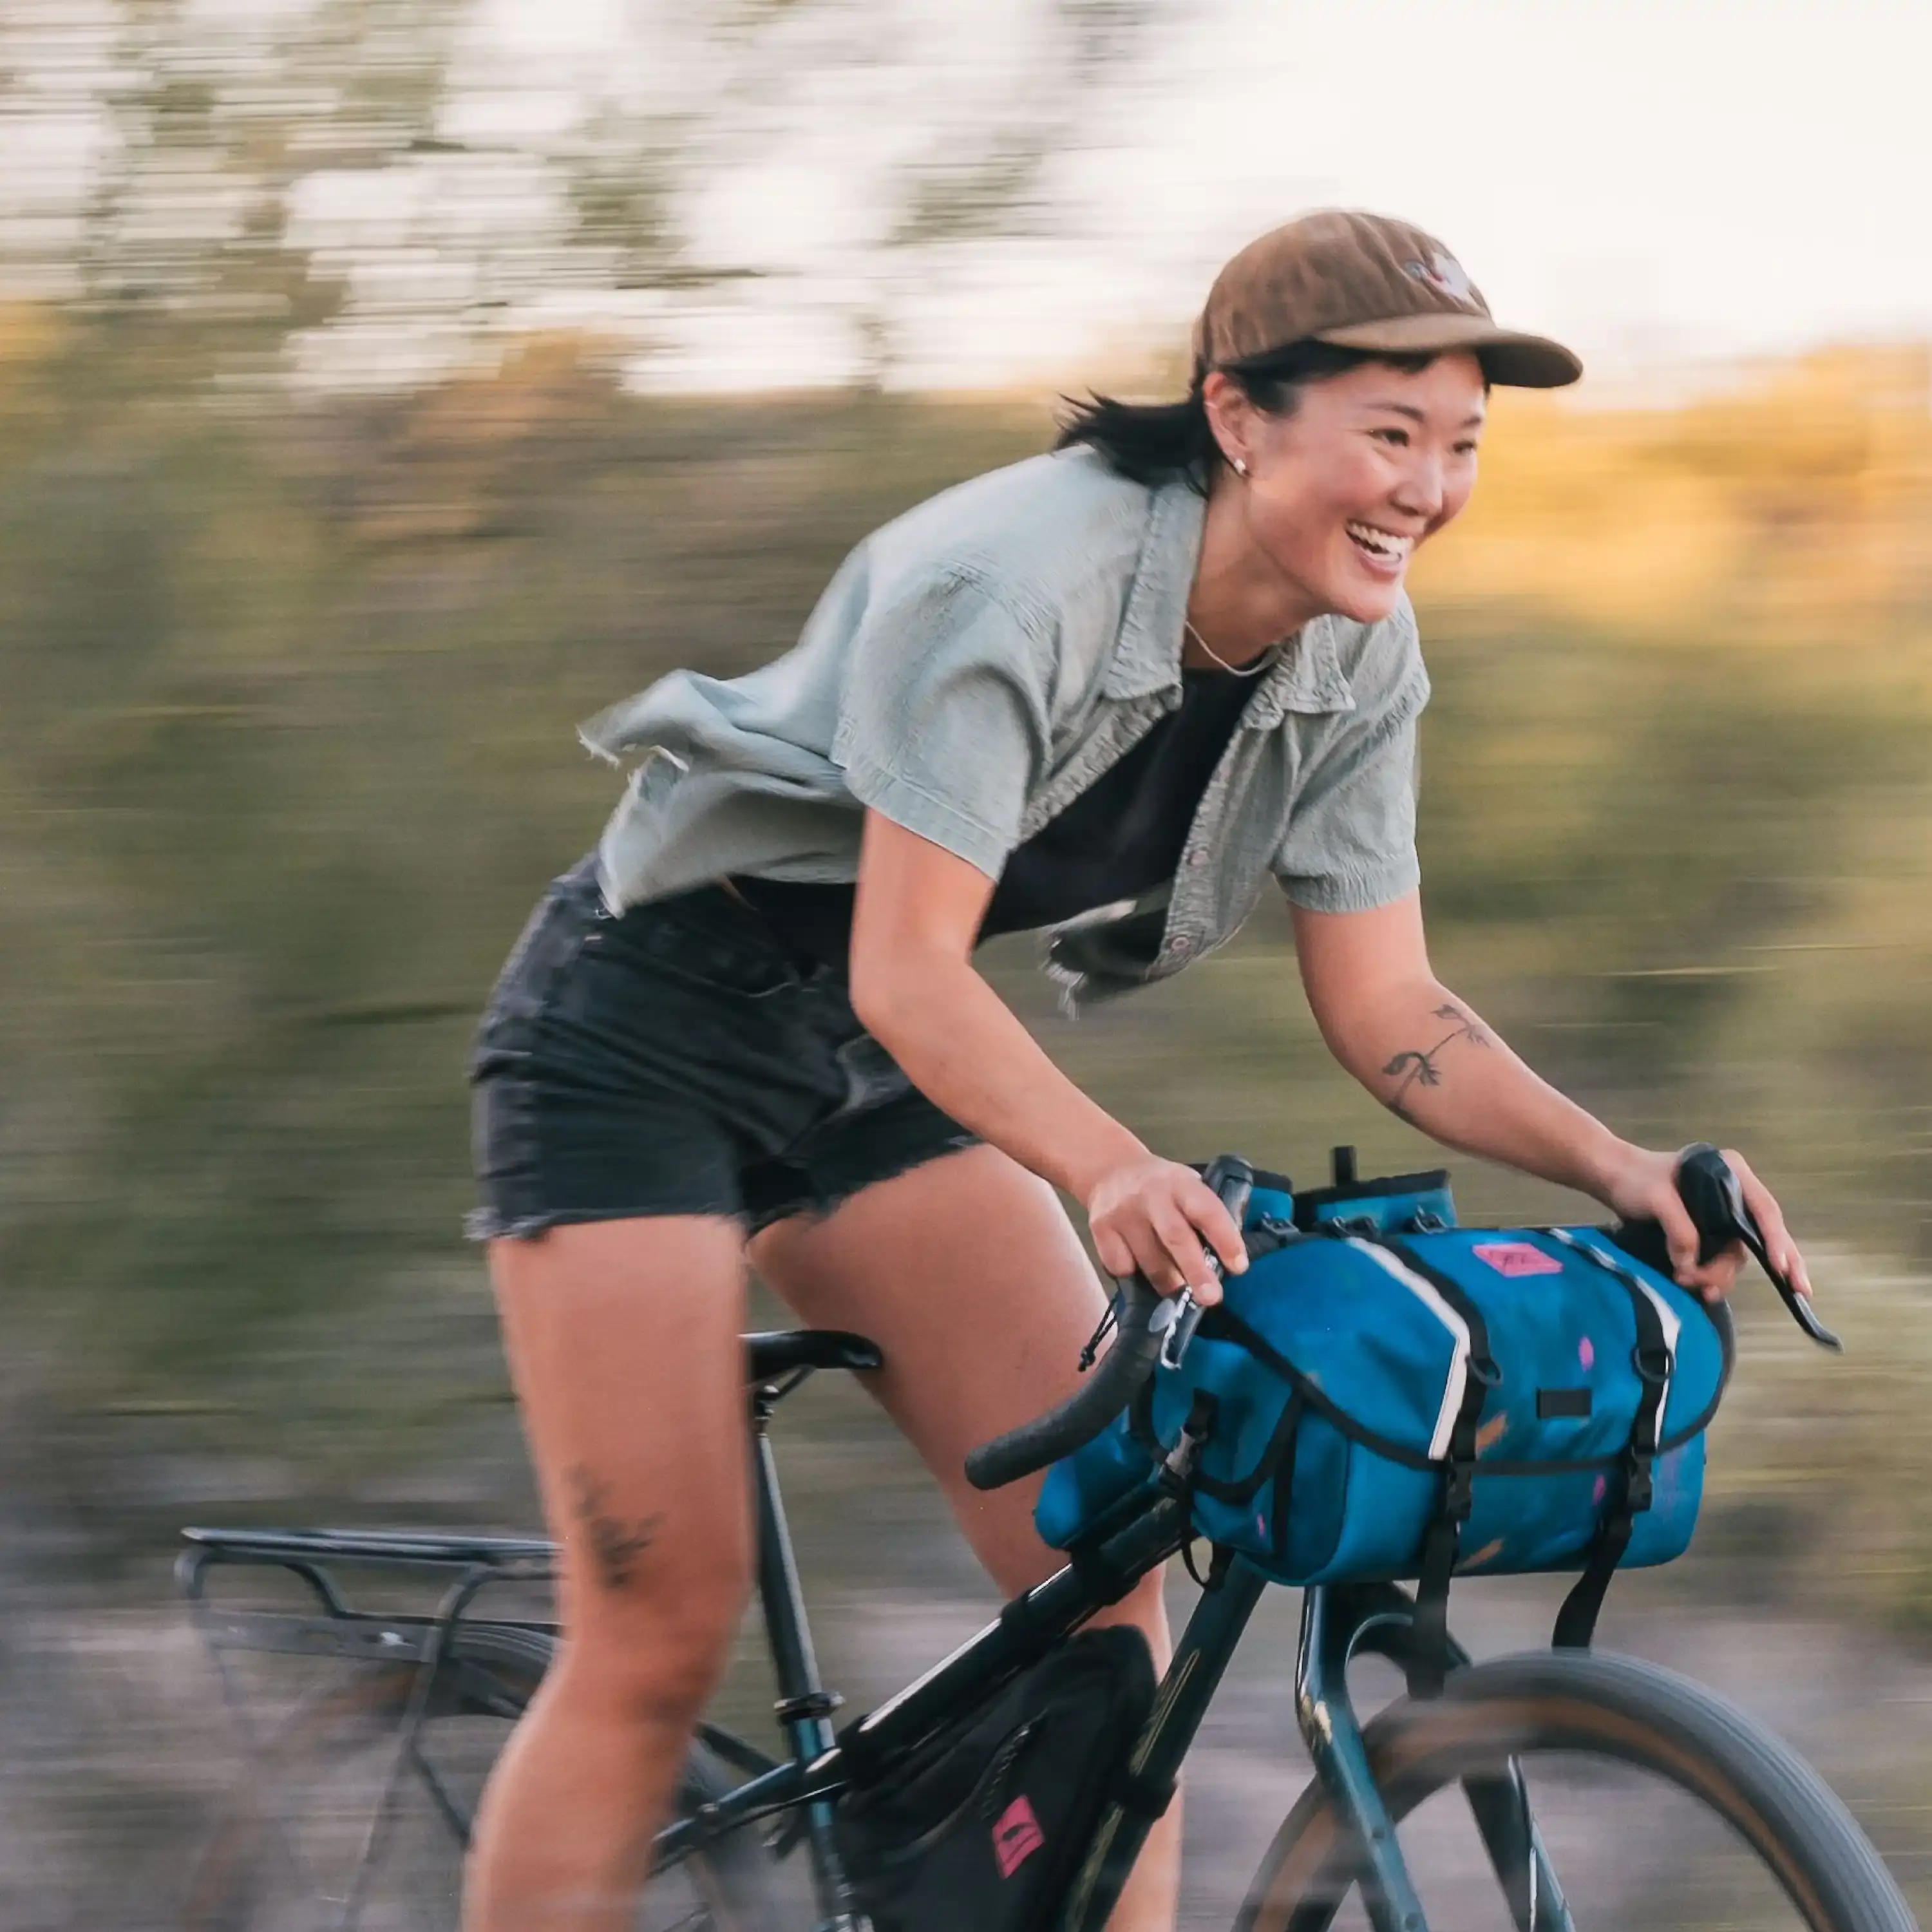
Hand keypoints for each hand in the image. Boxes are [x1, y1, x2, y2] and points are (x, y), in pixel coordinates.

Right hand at [1084, 1153, 1248, 1302]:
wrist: (1110, 1169)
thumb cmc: (1161, 1187)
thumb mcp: (1187, 1187)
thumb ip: (1204, 1216)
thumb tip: (1225, 1263)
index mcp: (1182, 1184)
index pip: (1207, 1211)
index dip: (1225, 1239)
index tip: (1238, 1266)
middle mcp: (1152, 1195)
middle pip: (1176, 1237)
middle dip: (1196, 1272)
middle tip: (1210, 1298)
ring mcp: (1123, 1212)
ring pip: (1149, 1261)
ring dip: (1169, 1283)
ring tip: (1178, 1288)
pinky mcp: (1101, 1229)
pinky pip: (1122, 1266)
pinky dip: (1135, 1274)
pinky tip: (1139, 1263)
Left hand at [1599, 1143, 1812, 1303]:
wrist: (1612, 1178)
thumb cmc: (1635, 1178)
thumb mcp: (1656, 1198)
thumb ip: (1679, 1229)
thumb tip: (1691, 1265)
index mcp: (1731, 1173)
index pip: (1763, 1209)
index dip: (1776, 1239)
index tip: (1781, 1267)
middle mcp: (1734, 1193)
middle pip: (1762, 1235)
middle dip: (1777, 1265)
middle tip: (1799, 1292)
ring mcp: (1722, 1215)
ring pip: (1737, 1254)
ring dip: (1722, 1275)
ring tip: (1698, 1287)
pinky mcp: (1708, 1232)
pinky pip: (1721, 1258)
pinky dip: (1714, 1276)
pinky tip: (1704, 1290)